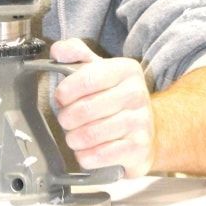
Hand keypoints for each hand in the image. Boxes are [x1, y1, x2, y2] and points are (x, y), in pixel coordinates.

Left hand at [50, 38, 154, 177]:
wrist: (147, 130)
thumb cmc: (115, 99)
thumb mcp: (98, 70)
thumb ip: (76, 54)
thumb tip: (58, 50)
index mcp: (126, 70)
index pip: (87, 77)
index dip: (66, 91)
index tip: (61, 98)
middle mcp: (137, 94)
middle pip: (85, 109)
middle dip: (67, 118)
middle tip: (67, 120)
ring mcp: (141, 122)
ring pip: (90, 134)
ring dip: (74, 138)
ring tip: (75, 136)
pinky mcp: (139, 149)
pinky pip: (100, 155)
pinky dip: (85, 156)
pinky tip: (87, 151)